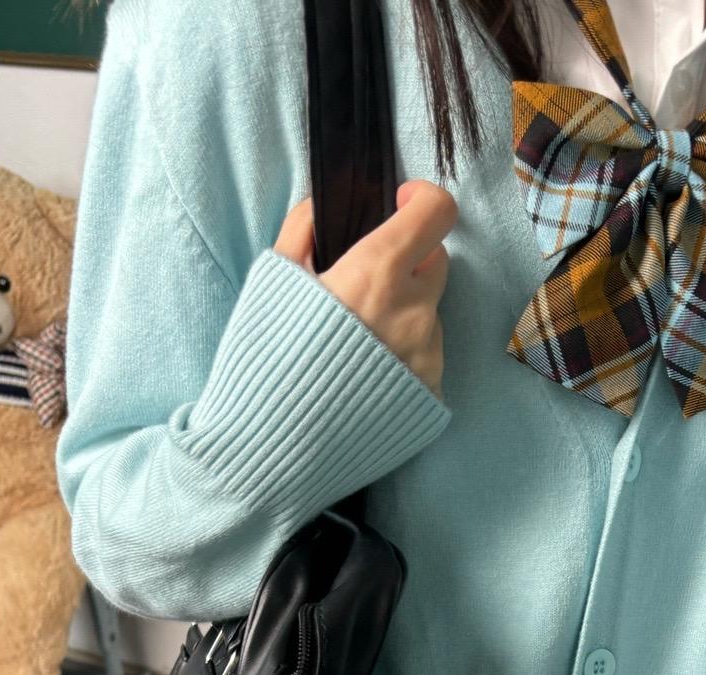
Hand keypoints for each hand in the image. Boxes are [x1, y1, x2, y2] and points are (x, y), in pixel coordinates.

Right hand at [273, 179, 456, 401]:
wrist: (277, 443)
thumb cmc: (269, 358)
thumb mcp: (273, 278)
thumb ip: (305, 228)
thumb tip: (327, 205)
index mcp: (378, 272)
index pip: (437, 212)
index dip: (422, 201)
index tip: (401, 205)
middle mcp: (414, 312)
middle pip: (437, 262)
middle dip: (409, 260)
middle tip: (369, 282)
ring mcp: (427, 356)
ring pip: (429, 314)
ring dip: (403, 314)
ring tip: (358, 342)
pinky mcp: (430, 393)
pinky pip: (426, 357)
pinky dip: (403, 356)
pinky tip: (368, 374)